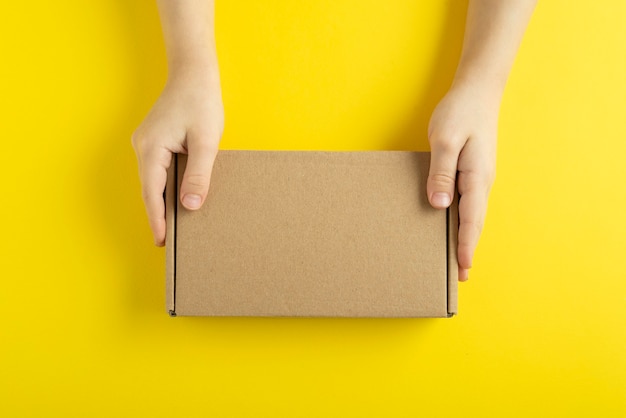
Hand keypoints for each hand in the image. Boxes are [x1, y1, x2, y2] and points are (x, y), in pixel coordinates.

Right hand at [132, 71, 223, 245]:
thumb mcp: (205, 141)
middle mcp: (143, 148)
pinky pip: (160, 171)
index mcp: (151, 149)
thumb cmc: (201, 102)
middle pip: (150, 190)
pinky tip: (179, 199)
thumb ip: (198, 175)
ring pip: (155, 182)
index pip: (152, 193)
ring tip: (176, 228)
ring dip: (164, 203)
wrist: (194, 73)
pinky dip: (168, 187)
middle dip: (159, 216)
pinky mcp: (156, 142)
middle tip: (171, 244)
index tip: (162, 242)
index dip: (158, 219)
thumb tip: (190, 206)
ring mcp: (147, 144)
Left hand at [427, 82, 498, 280]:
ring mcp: (477, 177)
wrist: (476, 91)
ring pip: (472, 213)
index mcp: (477, 177)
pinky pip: (467, 201)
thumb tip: (439, 205)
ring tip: (456, 259)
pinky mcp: (471, 171)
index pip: (472, 219)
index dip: (466, 244)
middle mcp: (481, 181)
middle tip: (459, 276)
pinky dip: (461, 219)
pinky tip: (451, 225)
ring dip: (465, 236)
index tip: (462, 268)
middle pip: (475, 222)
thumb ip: (442, 173)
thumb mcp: (446, 141)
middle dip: (467, 248)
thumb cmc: (460, 113)